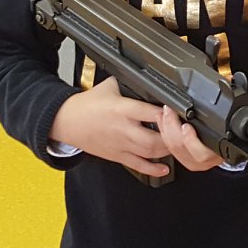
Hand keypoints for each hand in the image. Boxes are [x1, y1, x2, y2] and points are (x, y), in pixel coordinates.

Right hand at [50, 79, 173, 178]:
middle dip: (170, 138)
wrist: (67, 121)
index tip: (178, 111)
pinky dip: (153, 169)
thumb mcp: (109, 86)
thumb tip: (147, 77)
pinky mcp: (117, 156)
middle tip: (180, 132)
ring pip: (149, 153)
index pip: (149, 113)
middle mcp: (123, 129)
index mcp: (122, 109)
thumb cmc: (87, 105)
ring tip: (176, 145)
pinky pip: (138, 166)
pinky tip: (164, 168)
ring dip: (166, 151)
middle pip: (153, 139)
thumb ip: (129, 83)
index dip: (166, 113)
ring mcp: (120, 145)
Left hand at [158, 105, 224, 172]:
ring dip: (165, 129)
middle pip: (183, 149)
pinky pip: (170, 148)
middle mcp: (204, 161)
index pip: (202, 153)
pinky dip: (164, 133)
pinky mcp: (184, 159)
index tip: (185, 126)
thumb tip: (214, 94)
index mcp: (217, 153)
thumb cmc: (229, 134)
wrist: (230, 146)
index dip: (191, 141)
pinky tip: (162, 121)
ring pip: (174, 149)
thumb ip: (218, 117)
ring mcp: (192, 162)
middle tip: (169, 111)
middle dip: (172, 128)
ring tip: (164, 113)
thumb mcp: (227, 125)